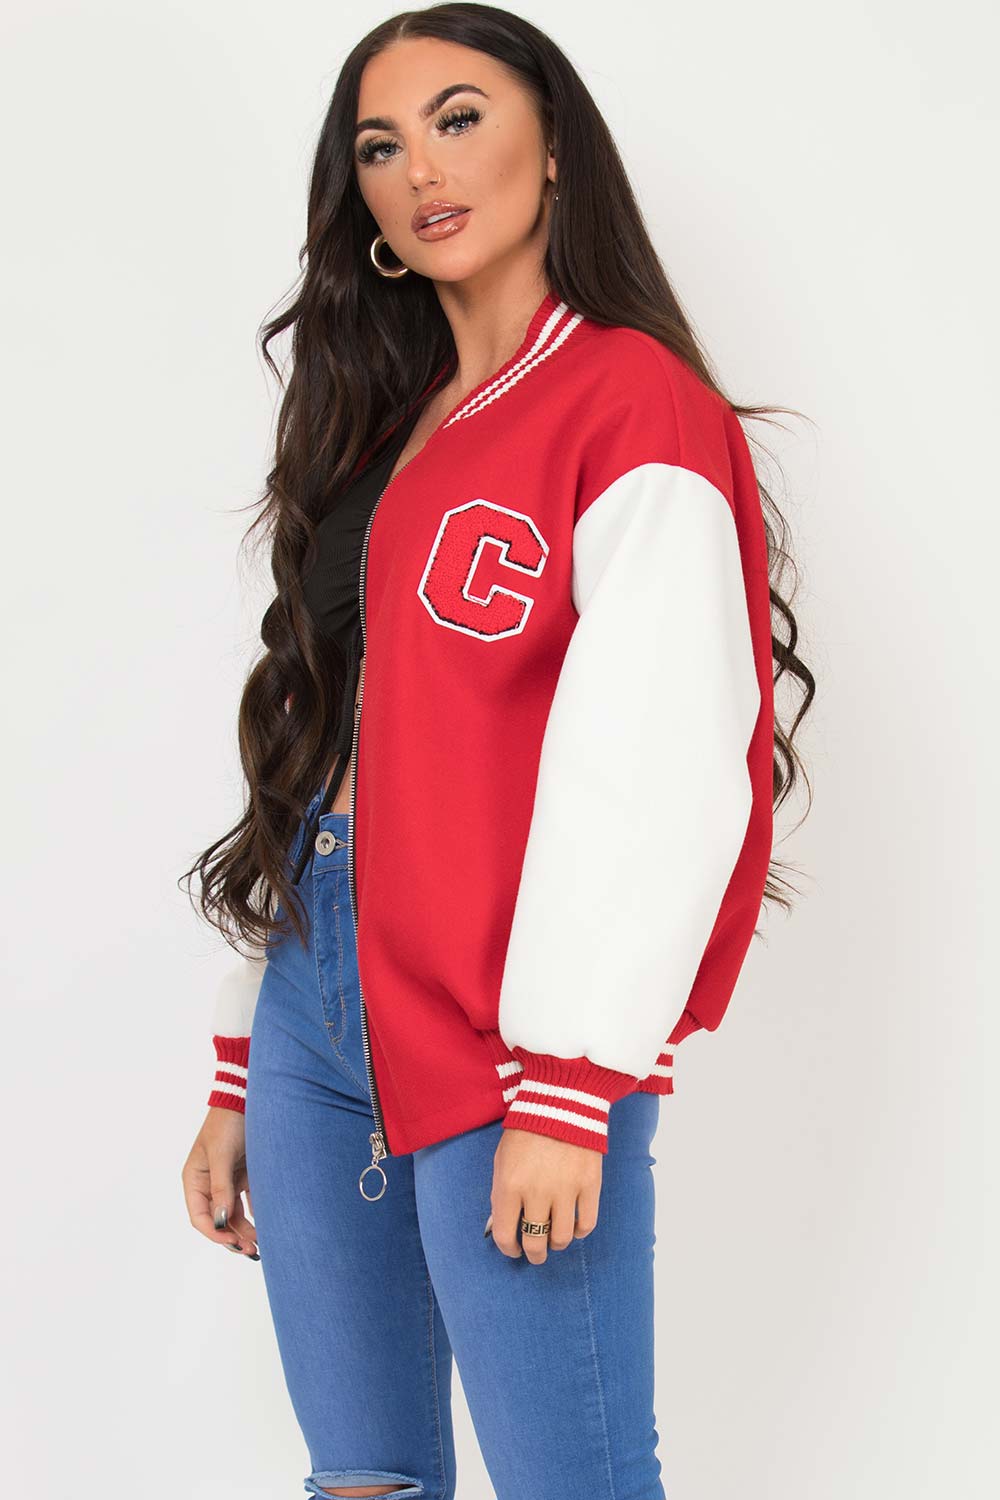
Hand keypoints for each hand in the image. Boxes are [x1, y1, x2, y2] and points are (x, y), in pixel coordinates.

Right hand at [181, 1107, 258, 1258]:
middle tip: (252, 1251)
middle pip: (218, 1220)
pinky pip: (249, 1203)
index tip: (234, 1241)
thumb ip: (221, 1188)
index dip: (215, 1233)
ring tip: (261, 1243)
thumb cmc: (228, 1122)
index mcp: (194, 1179)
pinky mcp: (245, 1176)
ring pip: (235, 1215)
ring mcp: (228, 1181)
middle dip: (233, 1237)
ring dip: (246, 1231)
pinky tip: (267, 1225)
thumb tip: (222, 1222)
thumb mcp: (221, 1155)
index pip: (199, 1217)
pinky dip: (256, 1216)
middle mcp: (209, 1183)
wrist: (247, 1098)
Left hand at [487, 1127, 601, 1264]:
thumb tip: (504, 1225)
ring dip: (556, 1244)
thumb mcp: (502, 1160)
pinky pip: (586, 1223)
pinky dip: (580, 1231)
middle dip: (534, 1253)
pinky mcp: (590, 1185)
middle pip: (536, 1242)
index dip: (509, 1249)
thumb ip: (501, 1194)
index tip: (513, 1250)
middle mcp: (537, 1193)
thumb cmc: (526, 1131)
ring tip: (555, 1239)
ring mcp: (566, 1190)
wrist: (560, 1102)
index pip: (506, 1235)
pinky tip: (574, 1227)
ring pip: (562, 1238)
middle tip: (535, 1253)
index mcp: (510, 1186)